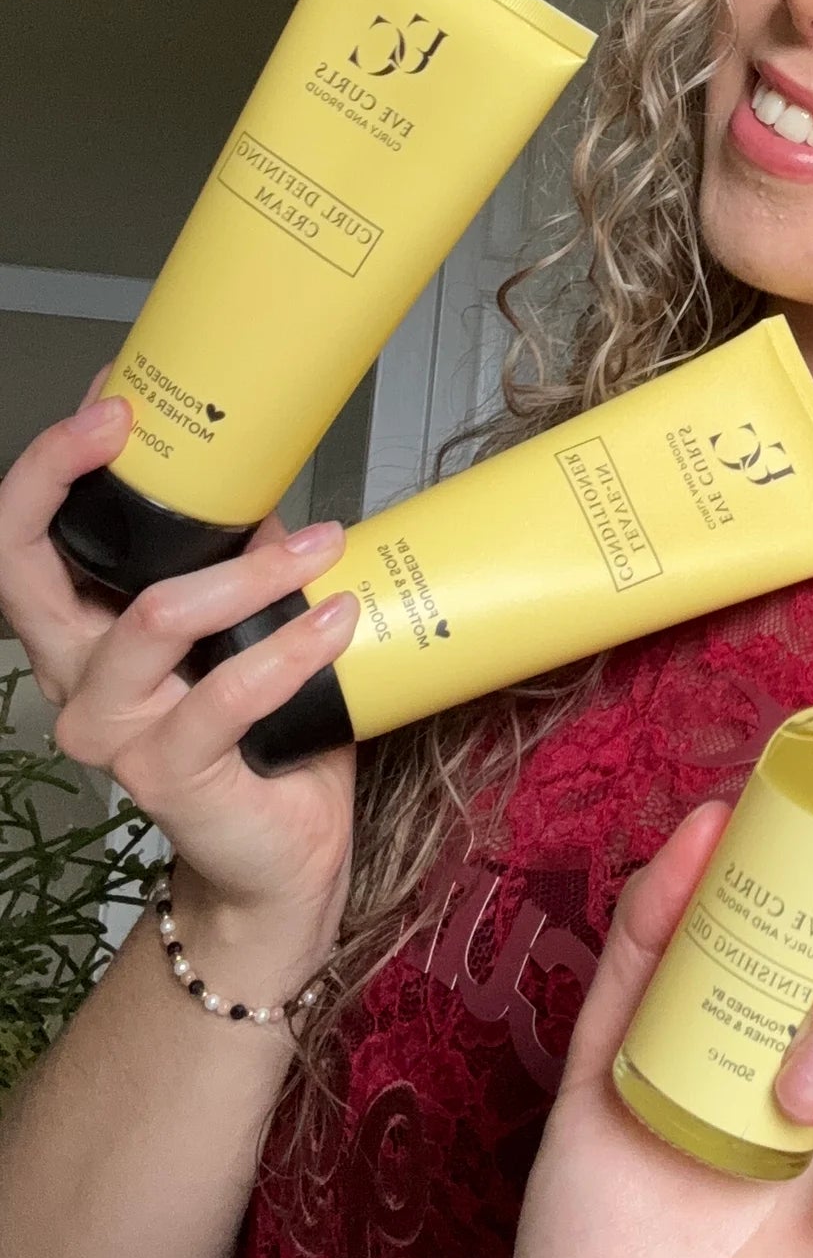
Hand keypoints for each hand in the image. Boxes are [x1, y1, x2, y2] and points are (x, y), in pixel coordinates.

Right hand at [0, 373, 356, 955]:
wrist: (279, 857)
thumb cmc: (261, 738)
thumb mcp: (242, 630)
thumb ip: (236, 562)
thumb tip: (264, 486)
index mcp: (82, 634)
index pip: (23, 541)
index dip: (48, 466)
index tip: (106, 400)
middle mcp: (75, 680)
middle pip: (29, 571)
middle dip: (74, 481)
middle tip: (141, 430)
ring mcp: (111, 732)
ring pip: (154, 619)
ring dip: (247, 572)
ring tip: (320, 546)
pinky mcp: (166, 776)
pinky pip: (227, 695)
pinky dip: (292, 648)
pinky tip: (337, 617)